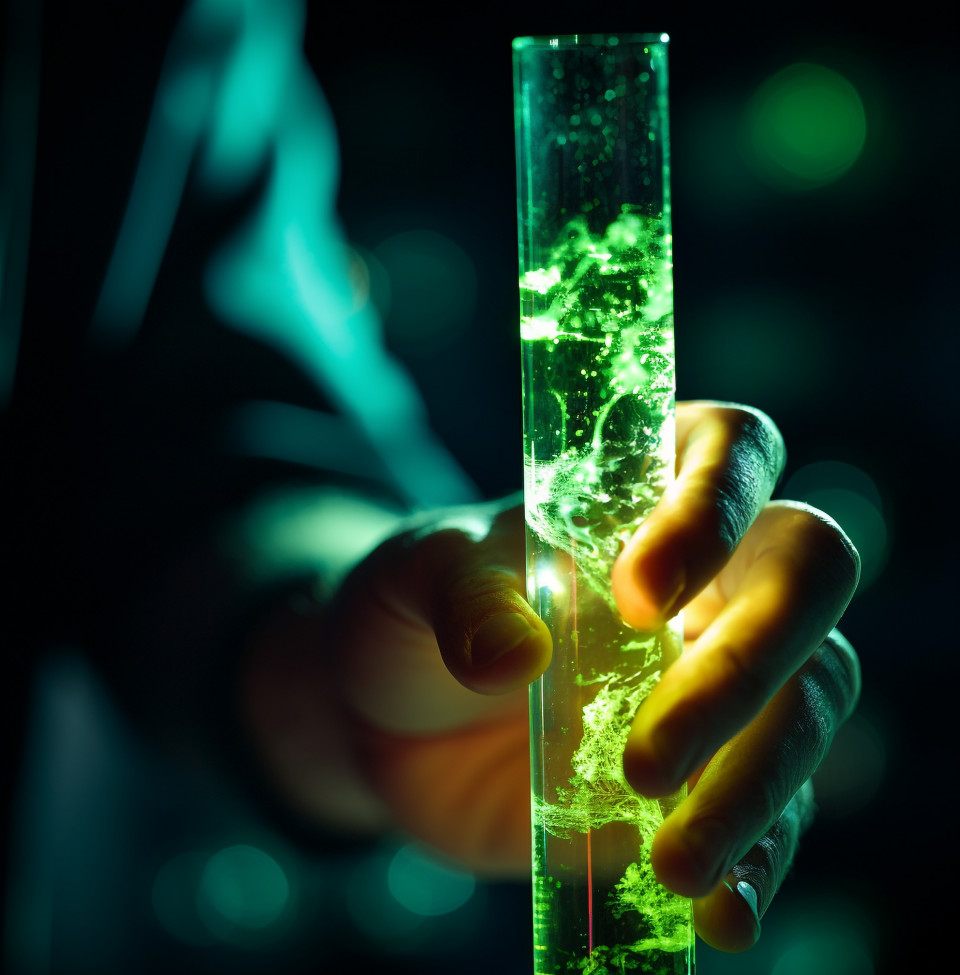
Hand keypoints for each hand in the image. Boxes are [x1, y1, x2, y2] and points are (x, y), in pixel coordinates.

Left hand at [240, 401, 859, 951]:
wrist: (388, 713)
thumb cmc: (413, 610)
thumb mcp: (416, 577)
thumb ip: (463, 597)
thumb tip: (515, 656)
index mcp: (640, 489)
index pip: (731, 450)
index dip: (712, 512)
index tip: (637, 598)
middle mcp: (702, 574)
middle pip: (803, 581)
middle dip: (746, 667)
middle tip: (647, 756)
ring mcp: (714, 677)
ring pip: (806, 703)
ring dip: (757, 784)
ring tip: (674, 858)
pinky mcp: (703, 773)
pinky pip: (771, 811)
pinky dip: (760, 860)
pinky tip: (724, 909)